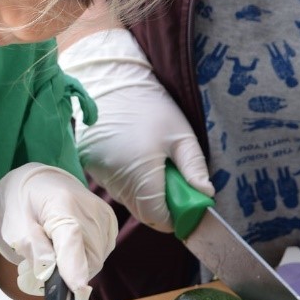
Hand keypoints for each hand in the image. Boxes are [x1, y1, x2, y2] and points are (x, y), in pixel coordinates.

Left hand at [0, 164, 117, 299]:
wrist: (42, 181)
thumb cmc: (25, 205)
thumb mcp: (16, 227)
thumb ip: (33, 251)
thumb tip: (49, 274)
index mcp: (62, 206)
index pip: (72, 242)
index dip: (74, 270)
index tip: (76, 293)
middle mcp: (90, 210)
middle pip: (88, 259)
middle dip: (69, 274)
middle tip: (48, 268)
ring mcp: (104, 216)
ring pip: (96, 261)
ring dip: (77, 267)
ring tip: (58, 251)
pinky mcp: (110, 222)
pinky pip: (101, 253)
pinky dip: (86, 258)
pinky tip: (71, 247)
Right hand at [58, 28, 211, 231]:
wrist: (111, 82)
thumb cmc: (151, 107)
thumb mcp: (181, 136)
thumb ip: (194, 168)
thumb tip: (206, 195)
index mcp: (140, 175)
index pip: (158, 217)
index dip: (176, 216)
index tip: (187, 204)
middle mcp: (117, 181)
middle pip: (144, 212)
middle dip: (163, 205)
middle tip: (174, 179)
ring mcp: (101, 177)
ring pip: (130, 201)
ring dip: (146, 193)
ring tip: (154, 163)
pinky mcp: (93, 169)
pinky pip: (117, 187)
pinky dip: (131, 182)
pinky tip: (136, 158)